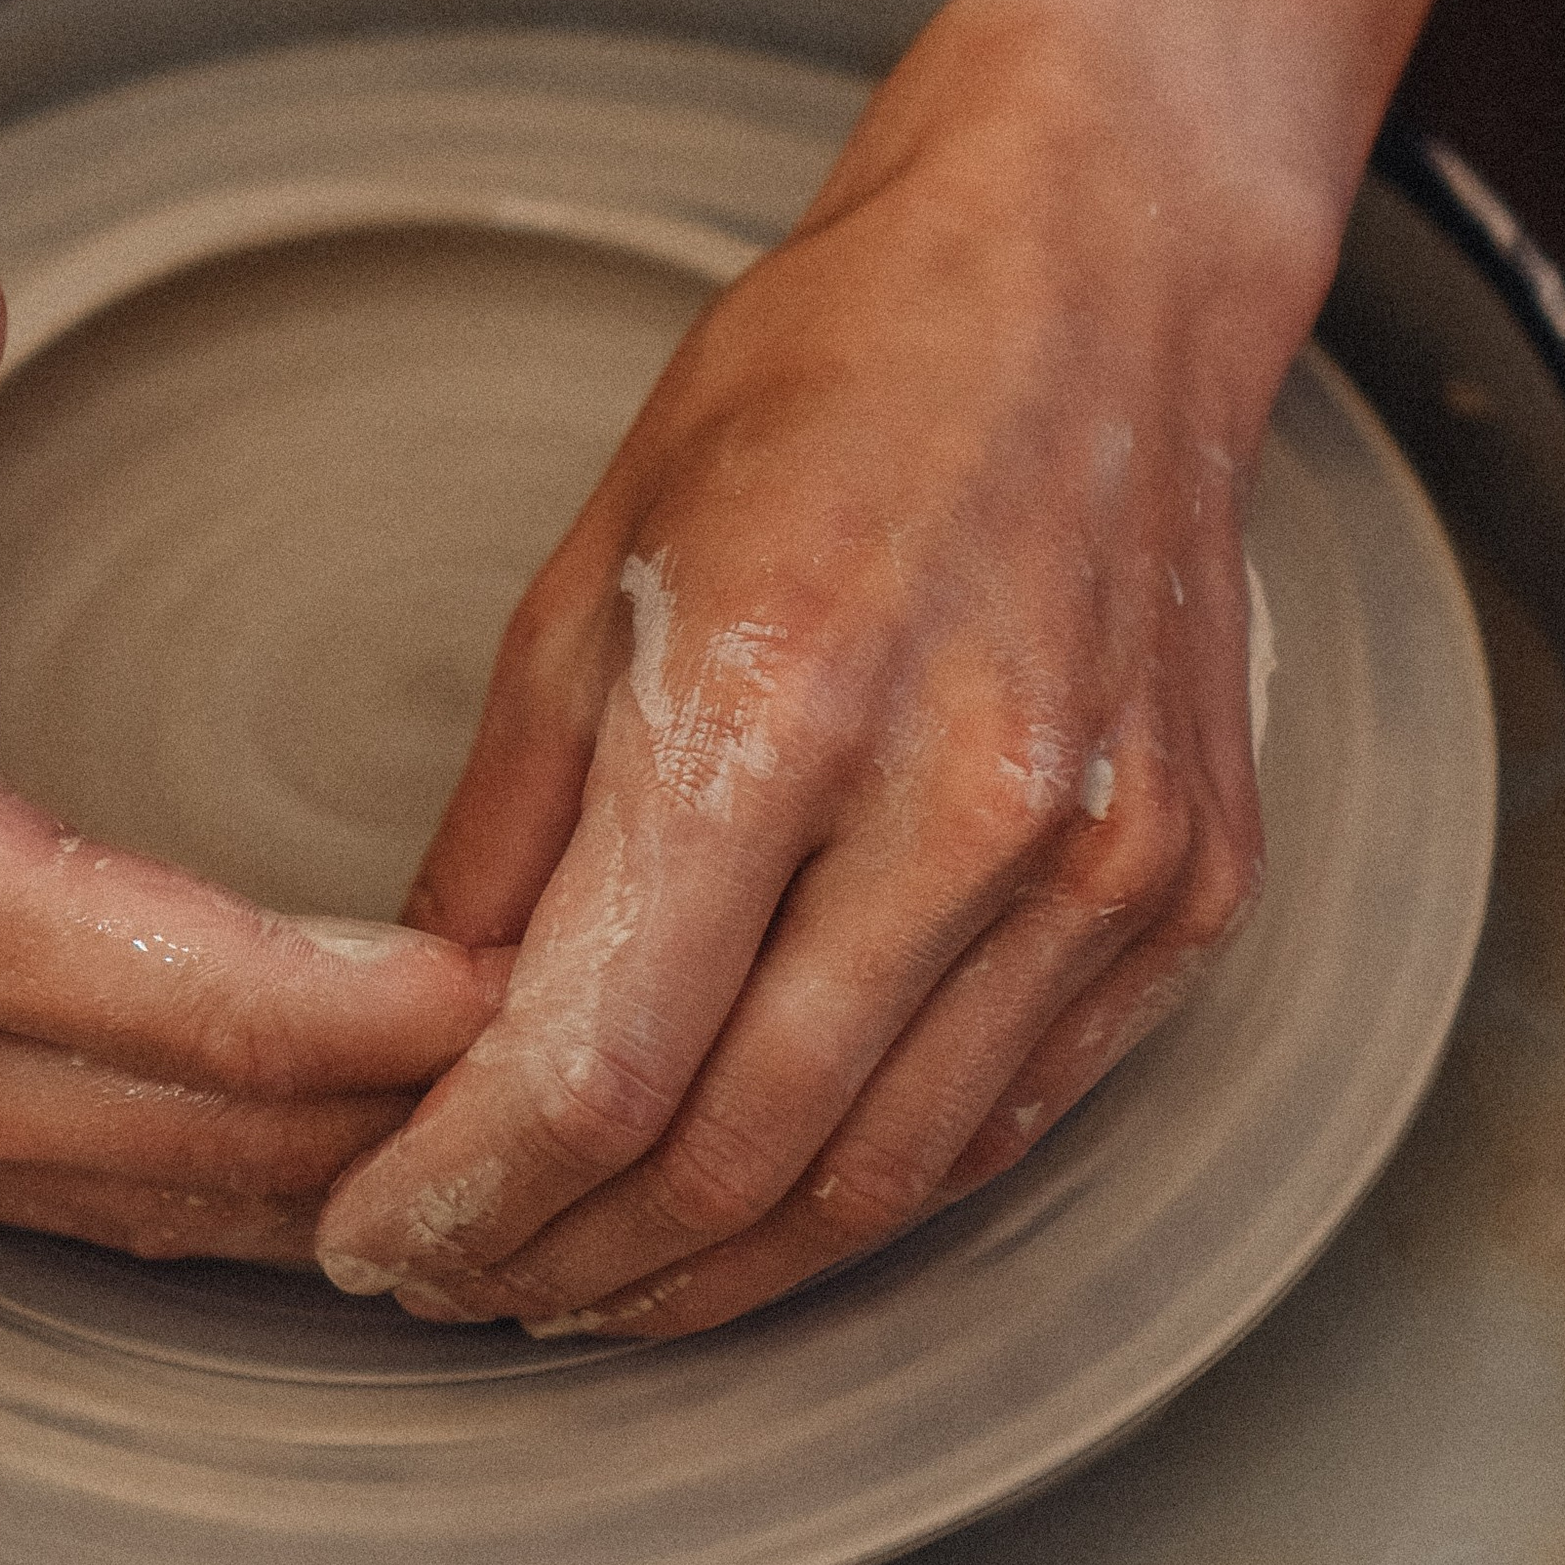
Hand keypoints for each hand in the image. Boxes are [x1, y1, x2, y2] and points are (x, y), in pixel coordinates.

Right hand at [0, 218, 495, 1257]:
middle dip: (421, 1110)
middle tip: (628, 1044)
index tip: (560, 978)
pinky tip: (372, 1148)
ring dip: (353, 1170)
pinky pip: (99, 1207)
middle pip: (210, 1134)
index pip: (184, 994)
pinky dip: (248, 1189)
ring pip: (168, 1203)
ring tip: (548, 1111)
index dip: (386, 1006)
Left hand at [315, 0, 1324, 1338]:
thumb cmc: (827, 386)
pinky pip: (1005, 1120)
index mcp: (779, 697)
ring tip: (586, 1280)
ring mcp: (1104, 865)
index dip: (464, 1190)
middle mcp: (969, 802)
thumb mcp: (591, 565)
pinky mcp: (1188, 895)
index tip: (376, 1237)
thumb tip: (435, 1039)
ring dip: (709, 1271)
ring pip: (881, 1182)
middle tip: (459, 1282)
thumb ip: (512, 828)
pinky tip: (755, 1205)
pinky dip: (864, 1191)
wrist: (1097, 282)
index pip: (596, 1060)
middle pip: (734, 1156)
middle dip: (564, 1257)